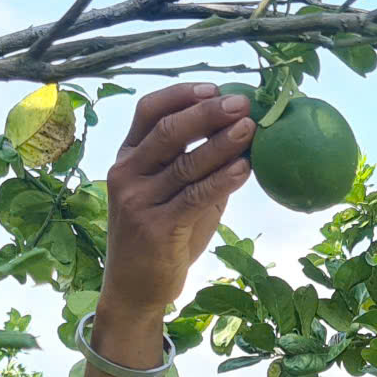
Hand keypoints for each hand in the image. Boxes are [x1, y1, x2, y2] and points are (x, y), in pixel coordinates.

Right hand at [99, 83, 254, 317]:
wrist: (134, 288)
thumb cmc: (160, 236)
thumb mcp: (174, 195)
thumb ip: (198, 168)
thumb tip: (243, 134)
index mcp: (127, 159)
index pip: (148, 112)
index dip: (181, 95)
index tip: (215, 88)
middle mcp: (126, 175)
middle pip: (167, 131)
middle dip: (207, 113)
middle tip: (242, 104)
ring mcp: (137, 202)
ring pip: (185, 163)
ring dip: (221, 144)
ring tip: (251, 129)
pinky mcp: (155, 228)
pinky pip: (195, 196)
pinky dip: (222, 180)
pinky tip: (245, 169)